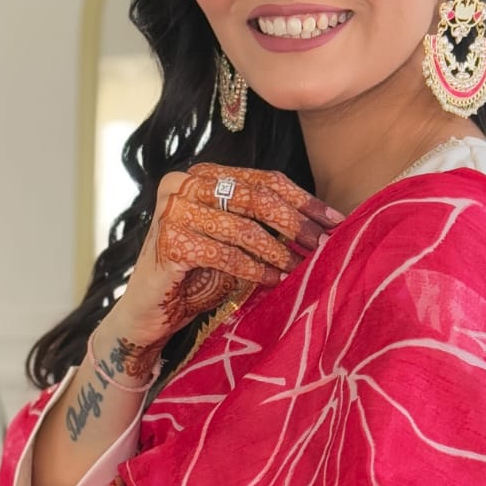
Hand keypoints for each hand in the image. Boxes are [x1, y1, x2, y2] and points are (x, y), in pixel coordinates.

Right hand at [109, 163, 343, 362]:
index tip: (335, 220)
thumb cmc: (198, 274)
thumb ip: (264, 223)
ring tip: (300, 268)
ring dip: (278, 251)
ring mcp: (172, 211)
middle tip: (323, 245)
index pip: (264, 180)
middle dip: (296, 223)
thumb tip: (323, 223)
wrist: (150, 311)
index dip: (304, 200)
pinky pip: (225, 254)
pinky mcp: (168, 242)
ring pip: (243, 227)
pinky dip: (254, 269)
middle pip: (256, 198)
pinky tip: (273, 280)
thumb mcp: (235, 240)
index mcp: (203, 175)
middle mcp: (183, 184)